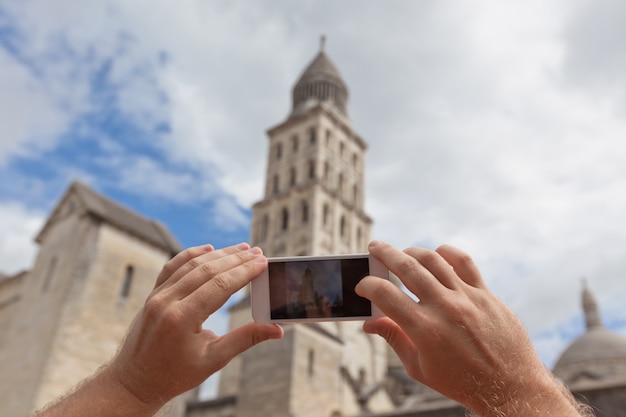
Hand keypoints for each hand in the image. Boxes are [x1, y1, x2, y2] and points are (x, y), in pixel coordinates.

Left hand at [107, 243, 282, 408]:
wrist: (135, 382)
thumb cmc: (176, 375)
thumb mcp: (214, 360)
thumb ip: (245, 339)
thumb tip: (276, 330)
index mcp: (182, 319)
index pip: (220, 285)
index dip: (244, 272)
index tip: (263, 262)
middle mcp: (166, 302)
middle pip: (207, 270)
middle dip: (236, 259)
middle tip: (258, 252)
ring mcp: (156, 296)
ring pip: (191, 265)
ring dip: (218, 254)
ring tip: (241, 248)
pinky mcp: (152, 294)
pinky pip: (173, 266)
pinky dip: (191, 255)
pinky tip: (208, 248)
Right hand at [356, 241, 581, 415]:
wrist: (510, 388)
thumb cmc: (461, 382)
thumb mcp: (419, 368)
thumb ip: (394, 339)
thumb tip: (370, 324)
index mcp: (424, 330)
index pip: (385, 295)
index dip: (368, 286)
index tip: (363, 286)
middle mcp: (445, 308)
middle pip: (406, 267)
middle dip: (384, 254)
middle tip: (373, 247)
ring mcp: (468, 298)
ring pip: (433, 260)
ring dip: (412, 251)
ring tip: (401, 252)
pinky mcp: (486, 295)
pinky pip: (465, 263)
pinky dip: (447, 253)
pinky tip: (437, 254)